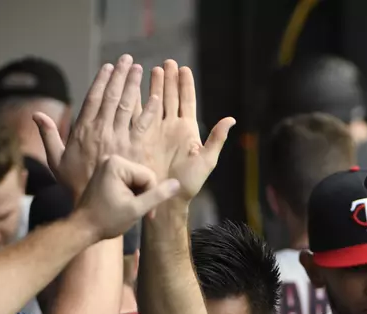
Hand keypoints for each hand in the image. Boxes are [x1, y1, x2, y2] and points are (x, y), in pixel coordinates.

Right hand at [35, 54, 150, 199]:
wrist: (94, 206)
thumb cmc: (74, 184)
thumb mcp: (56, 159)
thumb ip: (49, 136)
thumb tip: (36, 115)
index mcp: (83, 130)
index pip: (92, 99)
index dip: (101, 81)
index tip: (108, 67)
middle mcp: (100, 131)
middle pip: (111, 97)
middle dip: (119, 77)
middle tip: (127, 60)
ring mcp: (117, 139)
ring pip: (126, 106)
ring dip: (133, 86)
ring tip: (140, 70)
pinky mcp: (133, 150)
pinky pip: (142, 126)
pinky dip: (149, 111)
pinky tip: (156, 98)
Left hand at [74, 155, 180, 240]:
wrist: (83, 228)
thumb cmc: (108, 220)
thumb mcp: (136, 209)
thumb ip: (158, 195)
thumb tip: (178, 183)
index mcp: (117, 164)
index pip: (149, 177)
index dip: (152, 196)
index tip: (147, 214)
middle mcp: (111, 159)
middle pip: (143, 177)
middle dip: (144, 195)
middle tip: (139, 213)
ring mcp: (107, 165)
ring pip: (138, 180)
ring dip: (139, 196)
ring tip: (130, 210)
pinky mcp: (106, 173)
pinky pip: (128, 181)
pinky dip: (131, 194)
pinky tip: (124, 205)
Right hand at [136, 60, 235, 201]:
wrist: (166, 198)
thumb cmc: (189, 183)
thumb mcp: (206, 160)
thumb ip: (216, 138)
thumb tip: (231, 119)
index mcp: (188, 130)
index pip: (187, 102)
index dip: (186, 85)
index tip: (184, 68)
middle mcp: (172, 127)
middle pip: (171, 97)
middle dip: (169, 79)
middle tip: (168, 62)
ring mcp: (156, 131)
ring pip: (156, 102)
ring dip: (155, 86)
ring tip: (154, 69)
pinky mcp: (142, 138)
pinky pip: (140, 115)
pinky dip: (138, 101)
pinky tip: (135, 88)